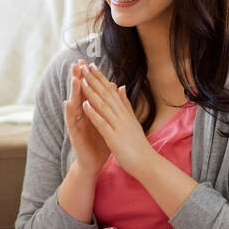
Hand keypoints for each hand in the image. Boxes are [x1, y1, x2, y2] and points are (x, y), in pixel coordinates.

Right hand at [65, 60, 111, 174]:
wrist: (94, 163)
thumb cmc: (101, 142)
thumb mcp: (108, 121)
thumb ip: (111, 104)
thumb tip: (116, 86)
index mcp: (91, 111)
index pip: (89, 91)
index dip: (89, 77)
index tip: (89, 62)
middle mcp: (81, 115)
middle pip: (79, 93)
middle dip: (78, 78)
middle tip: (77, 63)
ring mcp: (76, 124)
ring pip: (74, 104)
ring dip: (74, 91)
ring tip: (75, 78)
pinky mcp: (74, 134)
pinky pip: (71, 121)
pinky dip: (69, 112)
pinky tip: (68, 103)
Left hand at [78, 61, 156, 178]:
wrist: (147, 163)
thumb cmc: (138, 144)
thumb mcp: (131, 120)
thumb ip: (125, 104)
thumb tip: (121, 87)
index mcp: (125, 112)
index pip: (111, 91)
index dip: (101, 78)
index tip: (92, 66)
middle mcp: (122, 115)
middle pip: (106, 94)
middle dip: (94, 79)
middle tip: (84, 65)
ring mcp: (118, 125)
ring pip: (103, 105)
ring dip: (92, 92)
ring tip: (81, 79)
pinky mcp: (114, 137)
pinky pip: (102, 123)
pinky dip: (93, 113)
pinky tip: (85, 104)